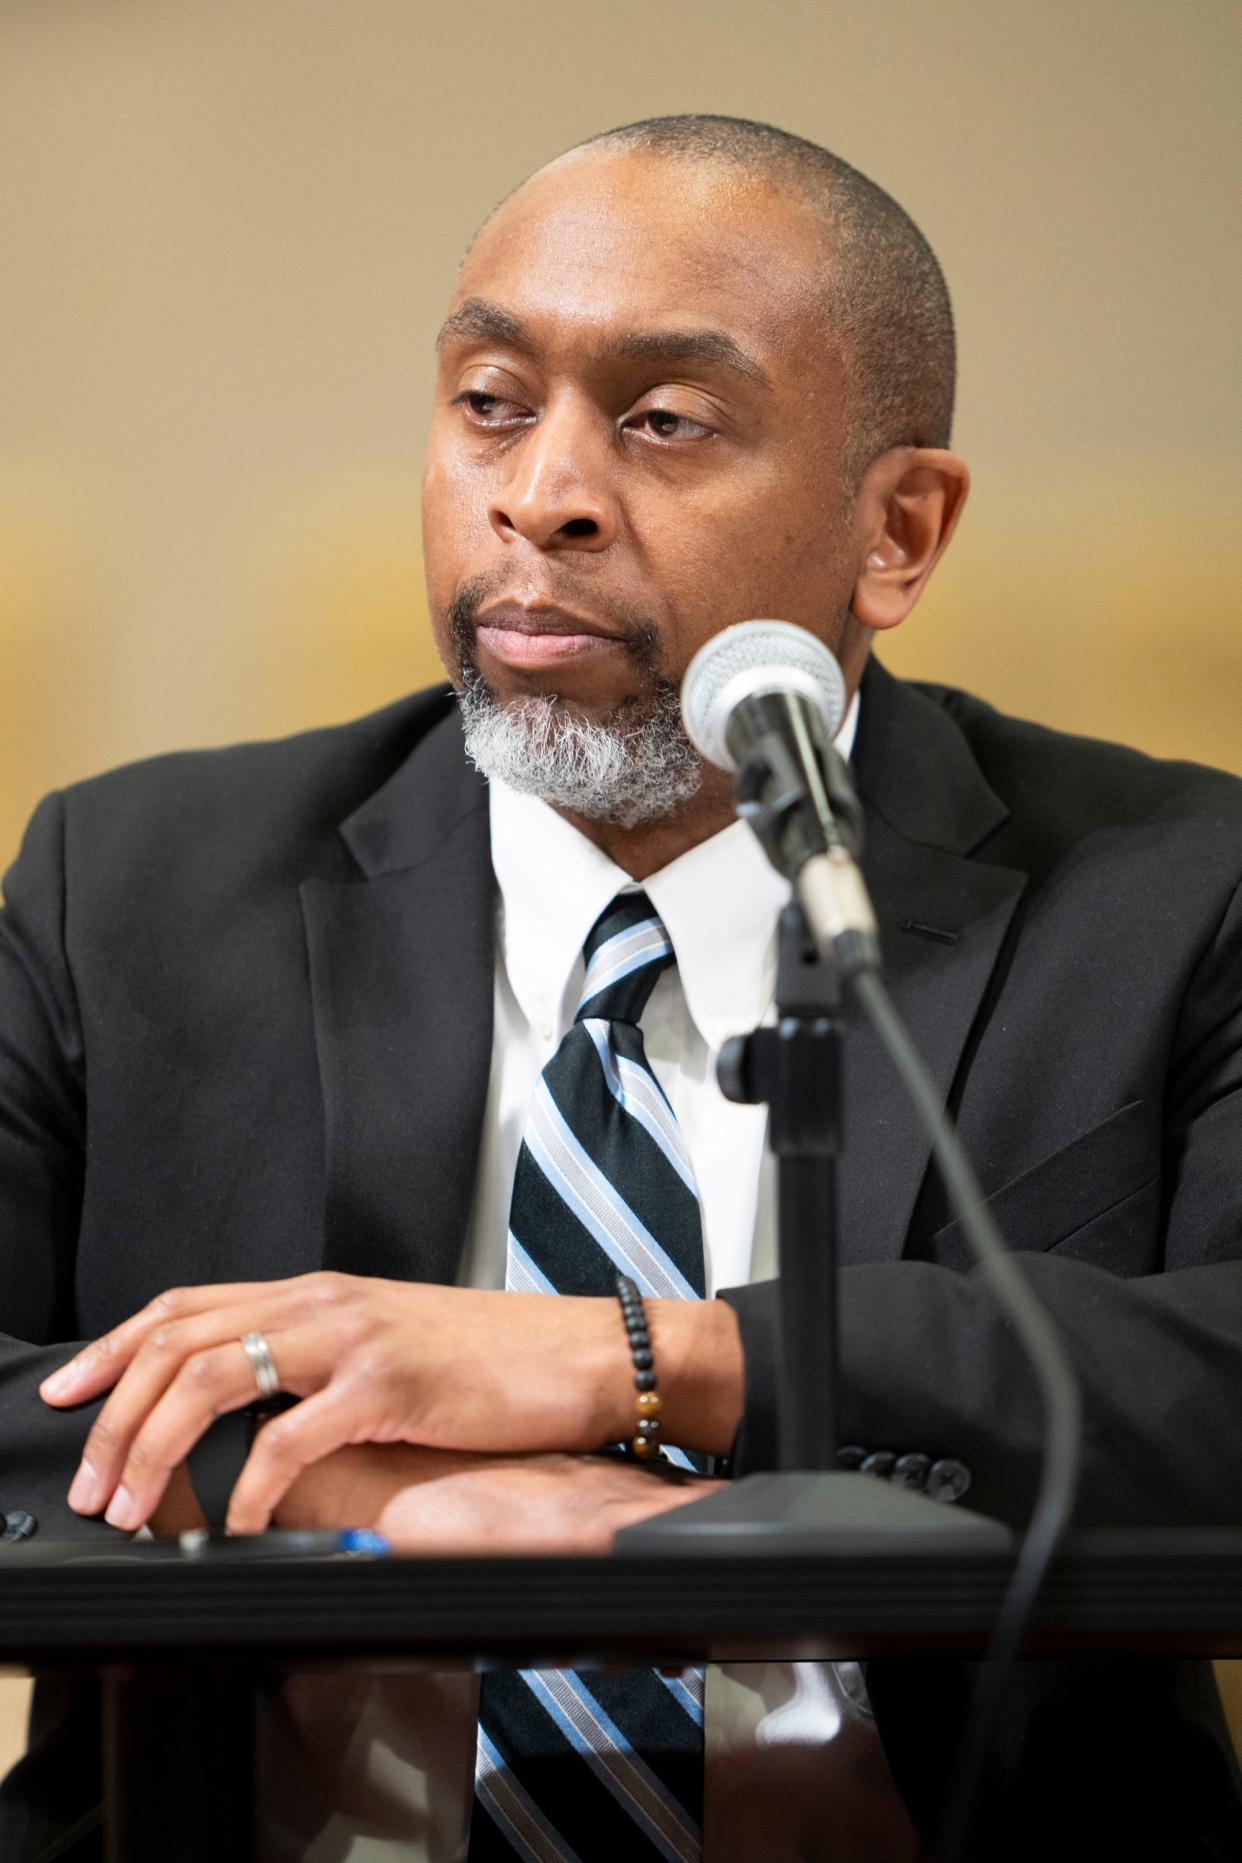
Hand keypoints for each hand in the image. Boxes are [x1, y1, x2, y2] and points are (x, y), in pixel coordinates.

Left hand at [40, 1272, 741, 1531]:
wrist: (583, 1353)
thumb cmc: (496, 1360)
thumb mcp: (392, 1346)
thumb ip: (321, 1362)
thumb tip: (255, 1416)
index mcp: (320, 1292)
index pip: (188, 1305)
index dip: (117, 1348)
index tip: (72, 1394)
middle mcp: (326, 1300)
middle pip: (181, 1340)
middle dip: (117, 1415)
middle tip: (93, 1483)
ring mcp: (355, 1337)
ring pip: (214, 1376)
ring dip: (157, 1448)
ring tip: (134, 1509)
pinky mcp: (390, 1384)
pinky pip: (291, 1438)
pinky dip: (250, 1490)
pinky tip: (243, 1528)